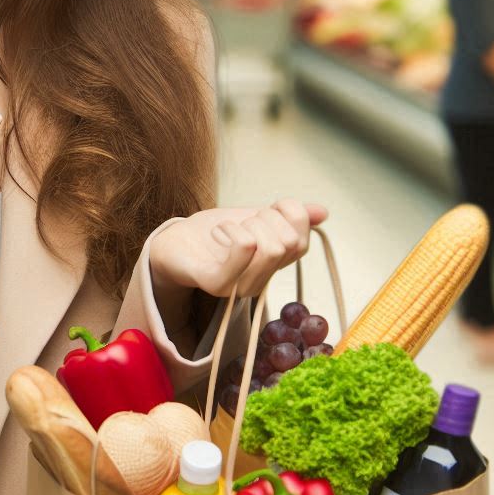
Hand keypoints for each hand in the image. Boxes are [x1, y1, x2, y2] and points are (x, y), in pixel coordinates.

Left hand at [149, 199, 328, 301]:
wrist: (170, 244)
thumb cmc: (211, 235)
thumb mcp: (253, 219)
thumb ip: (285, 217)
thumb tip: (323, 212)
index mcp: (274, 265)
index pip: (303, 238)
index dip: (291, 212)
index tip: (267, 209)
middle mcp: (261, 280)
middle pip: (288, 242)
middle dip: (266, 217)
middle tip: (241, 221)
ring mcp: (240, 285)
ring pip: (270, 246)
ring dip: (247, 224)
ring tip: (226, 229)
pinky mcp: (216, 282)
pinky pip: (244, 250)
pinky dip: (233, 230)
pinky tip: (218, 233)